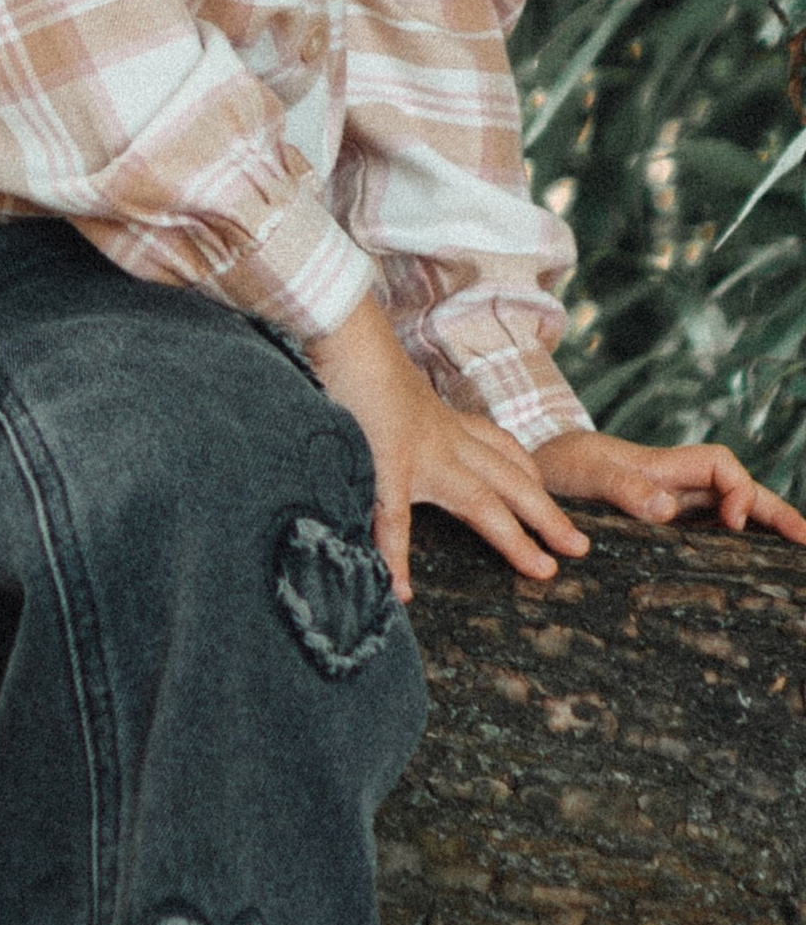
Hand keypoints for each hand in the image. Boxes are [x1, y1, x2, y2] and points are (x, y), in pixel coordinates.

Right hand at [302, 294, 588, 602]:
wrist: (344, 333)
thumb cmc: (356, 356)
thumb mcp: (384, 394)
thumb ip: (391, 418)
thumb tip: (383, 433)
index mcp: (441, 421)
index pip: (498, 449)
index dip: (528, 475)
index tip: (545, 498)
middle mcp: (443, 438)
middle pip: (511, 480)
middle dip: (548, 514)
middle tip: (579, 548)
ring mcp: (422, 453)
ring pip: (482, 502)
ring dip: (515, 538)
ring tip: (542, 571)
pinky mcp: (390, 463)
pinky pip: (396, 520)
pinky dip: (397, 558)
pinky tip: (402, 591)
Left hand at [529, 427, 805, 547]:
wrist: (530, 468)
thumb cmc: (558, 465)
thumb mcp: (584, 473)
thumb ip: (621, 487)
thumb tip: (667, 508)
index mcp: (665, 466)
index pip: (721, 468)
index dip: (739, 490)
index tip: (734, 521)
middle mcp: (675, 485)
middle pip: (739, 491)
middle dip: (775, 513)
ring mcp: (670, 506)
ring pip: (728, 514)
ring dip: (762, 531)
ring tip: (793, 557)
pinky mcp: (658, 527)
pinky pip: (704, 534)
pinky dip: (731, 547)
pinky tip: (745, 570)